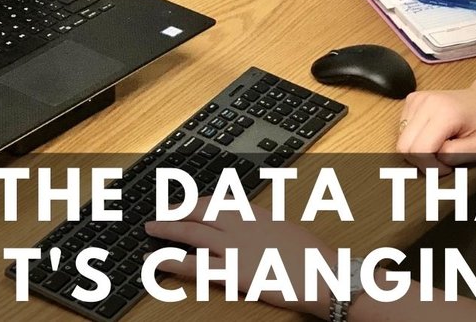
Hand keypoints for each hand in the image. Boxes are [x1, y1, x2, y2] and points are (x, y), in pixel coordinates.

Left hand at [145, 203, 336, 317]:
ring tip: (152, 228)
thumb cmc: (312, 257)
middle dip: (176, 210)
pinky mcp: (233, 272)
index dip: (197, 202)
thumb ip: (265, 227)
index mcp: (256, 213)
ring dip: (168, 228)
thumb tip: (253, 230)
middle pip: (199, 211)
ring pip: (192, 232)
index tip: (185, 203)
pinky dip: (172, 262)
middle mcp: (242, 226)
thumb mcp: (286, 231)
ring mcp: (235, 248)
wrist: (324, 275)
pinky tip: (158, 261)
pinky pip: (196, 266)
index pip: (218, 201)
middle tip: (160, 212)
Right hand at [397, 86, 475, 172]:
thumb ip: (456, 155)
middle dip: (421, 161)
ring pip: (401, 139)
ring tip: (439, 146)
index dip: (430, 167)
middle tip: (442, 162)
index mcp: (446, 113)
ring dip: (418, 150)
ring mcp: (417, 99)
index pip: (420, 149)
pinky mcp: (412, 100)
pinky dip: (415, 139)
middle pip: (404, 146)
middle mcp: (426, 102)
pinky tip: (432, 135)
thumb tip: (434, 158)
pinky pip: (402, 130)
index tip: (446, 169)